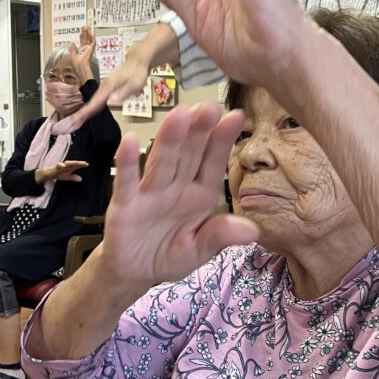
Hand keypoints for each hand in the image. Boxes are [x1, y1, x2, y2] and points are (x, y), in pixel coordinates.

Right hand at [35, 160, 88, 183]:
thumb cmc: (60, 173)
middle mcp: (66, 165)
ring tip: (77, 162)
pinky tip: (63, 165)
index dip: (82, 165)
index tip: (87, 164)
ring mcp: (61, 166)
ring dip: (72, 162)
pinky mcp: (56, 167)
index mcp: (70, 167)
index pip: (77, 165)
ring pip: (67, 163)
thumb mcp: (68, 177)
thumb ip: (74, 177)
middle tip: (84, 163)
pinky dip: (61, 165)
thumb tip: (81, 179)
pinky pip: (58, 165)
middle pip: (74, 163)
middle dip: (79, 163)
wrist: (50, 174)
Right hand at [55, 23, 177, 132]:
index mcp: (108, 87)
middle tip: (71, 124)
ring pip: (93, 102)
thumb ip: (123, 93)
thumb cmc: (137, 72)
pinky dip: (91, 107)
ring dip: (84, 111)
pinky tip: (87, 113)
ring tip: (75, 121)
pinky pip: (97, 100)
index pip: (94, 103)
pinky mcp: (107, 89)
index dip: (85, 112)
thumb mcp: (134, 84)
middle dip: (80, 114)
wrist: (137, 61)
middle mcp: (104, 88)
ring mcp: (104, 88)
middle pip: (90, 103)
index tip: (75, 120)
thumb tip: (110, 101)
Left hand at [69, 27, 95, 81]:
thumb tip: (72, 43)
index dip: (81, 37)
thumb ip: (72, 48)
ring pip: (89, 39)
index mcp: (81, 51)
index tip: (81, 32)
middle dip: (85, 33)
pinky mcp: (91, 49)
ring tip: (87, 27)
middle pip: (85, 39)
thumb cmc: (76, 64)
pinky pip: (93, 43)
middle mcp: (85, 49)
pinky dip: (92, 38)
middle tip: (84, 27)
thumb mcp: (72, 55)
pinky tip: (92, 34)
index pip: (82, 42)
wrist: (80, 67)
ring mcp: (89, 49)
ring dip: (88, 33)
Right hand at [98, 104, 258, 292]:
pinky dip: (127, 163)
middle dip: (199, 131)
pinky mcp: (124, 204)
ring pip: (162, 162)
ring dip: (170, 139)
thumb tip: (253, 231)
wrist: (134, 273)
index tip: (235, 116)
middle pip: (189, 155)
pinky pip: (126, 181)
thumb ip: (220, 236)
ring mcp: (150, 193)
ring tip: (180, 115)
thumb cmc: (169, 255)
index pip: (213, 165)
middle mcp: (177, 187)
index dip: (223, 141)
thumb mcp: (199, 251)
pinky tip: (131, 141)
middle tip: (209, 106)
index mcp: (200, 196)